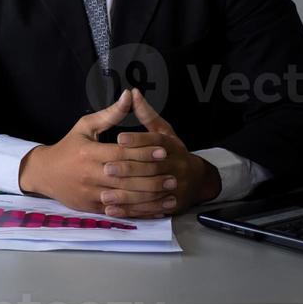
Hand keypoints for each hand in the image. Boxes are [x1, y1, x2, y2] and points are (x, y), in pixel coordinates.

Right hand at [17, 90, 173, 217]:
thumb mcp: (84, 126)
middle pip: (126, 176)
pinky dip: (138, 209)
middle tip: (173, 174)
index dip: (143, 152)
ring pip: (125, 195)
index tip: (163, 150)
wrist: (44, 173)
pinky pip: (119, 209)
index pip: (121, 153)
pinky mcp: (92, 207)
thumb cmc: (68, 147)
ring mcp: (90, 192)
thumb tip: (129, 95)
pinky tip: (154, 206)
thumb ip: (109, 114)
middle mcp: (89, 173)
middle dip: (151, 176)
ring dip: (149, 195)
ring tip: (168, 190)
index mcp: (88, 152)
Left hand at [99, 89, 220, 217]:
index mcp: (173, 146)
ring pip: (150, 192)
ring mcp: (176, 188)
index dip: (138, 139)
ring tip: (104, 194)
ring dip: (127, 195)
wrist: (198, 179)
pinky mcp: (171, 205)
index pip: (156, 141)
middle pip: (152, 168)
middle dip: (129, 169)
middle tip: (105, 169)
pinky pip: (150, 209)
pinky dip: (131, 211)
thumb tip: (131, 92)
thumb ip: (146, 114)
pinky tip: (112, 210)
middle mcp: (177, 167)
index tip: (119, 138)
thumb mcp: (163, 131)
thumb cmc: (172, 151)